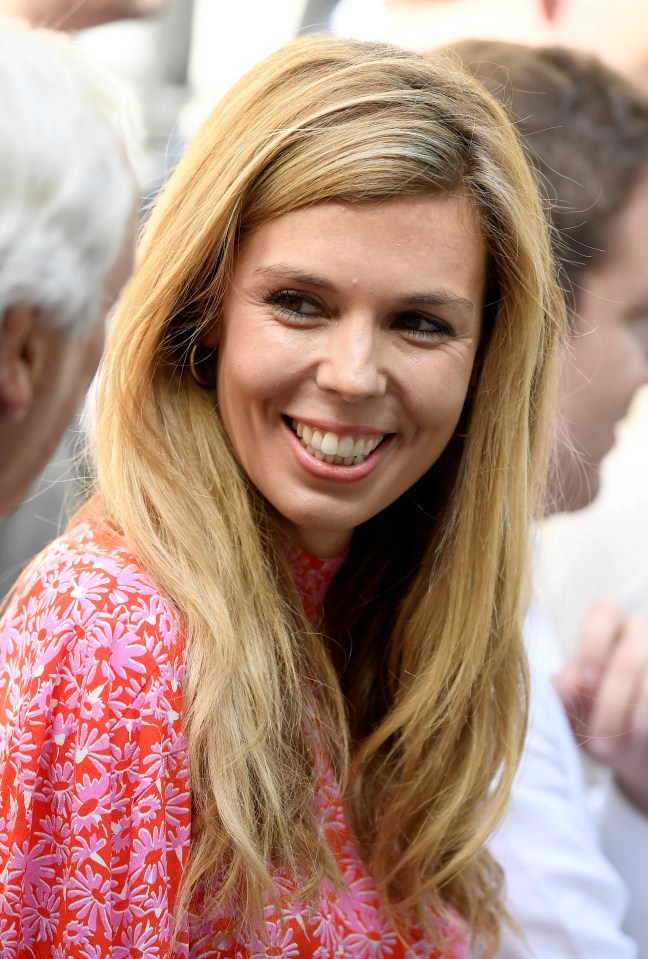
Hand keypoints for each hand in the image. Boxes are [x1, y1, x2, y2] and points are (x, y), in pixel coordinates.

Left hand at [553, 599, 647, 815]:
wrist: (639, 754)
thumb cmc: (601, 724)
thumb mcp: (576, 713)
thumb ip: (564, 696)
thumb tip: (560, 687)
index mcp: (610, 629)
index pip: (603, 615)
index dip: (593, 645)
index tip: (585, 680)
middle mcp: (644, 633)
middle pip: (628, 660)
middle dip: (611, 707)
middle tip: (600, 745)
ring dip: (635, 725)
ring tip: (621, 752)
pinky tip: (644, 745)